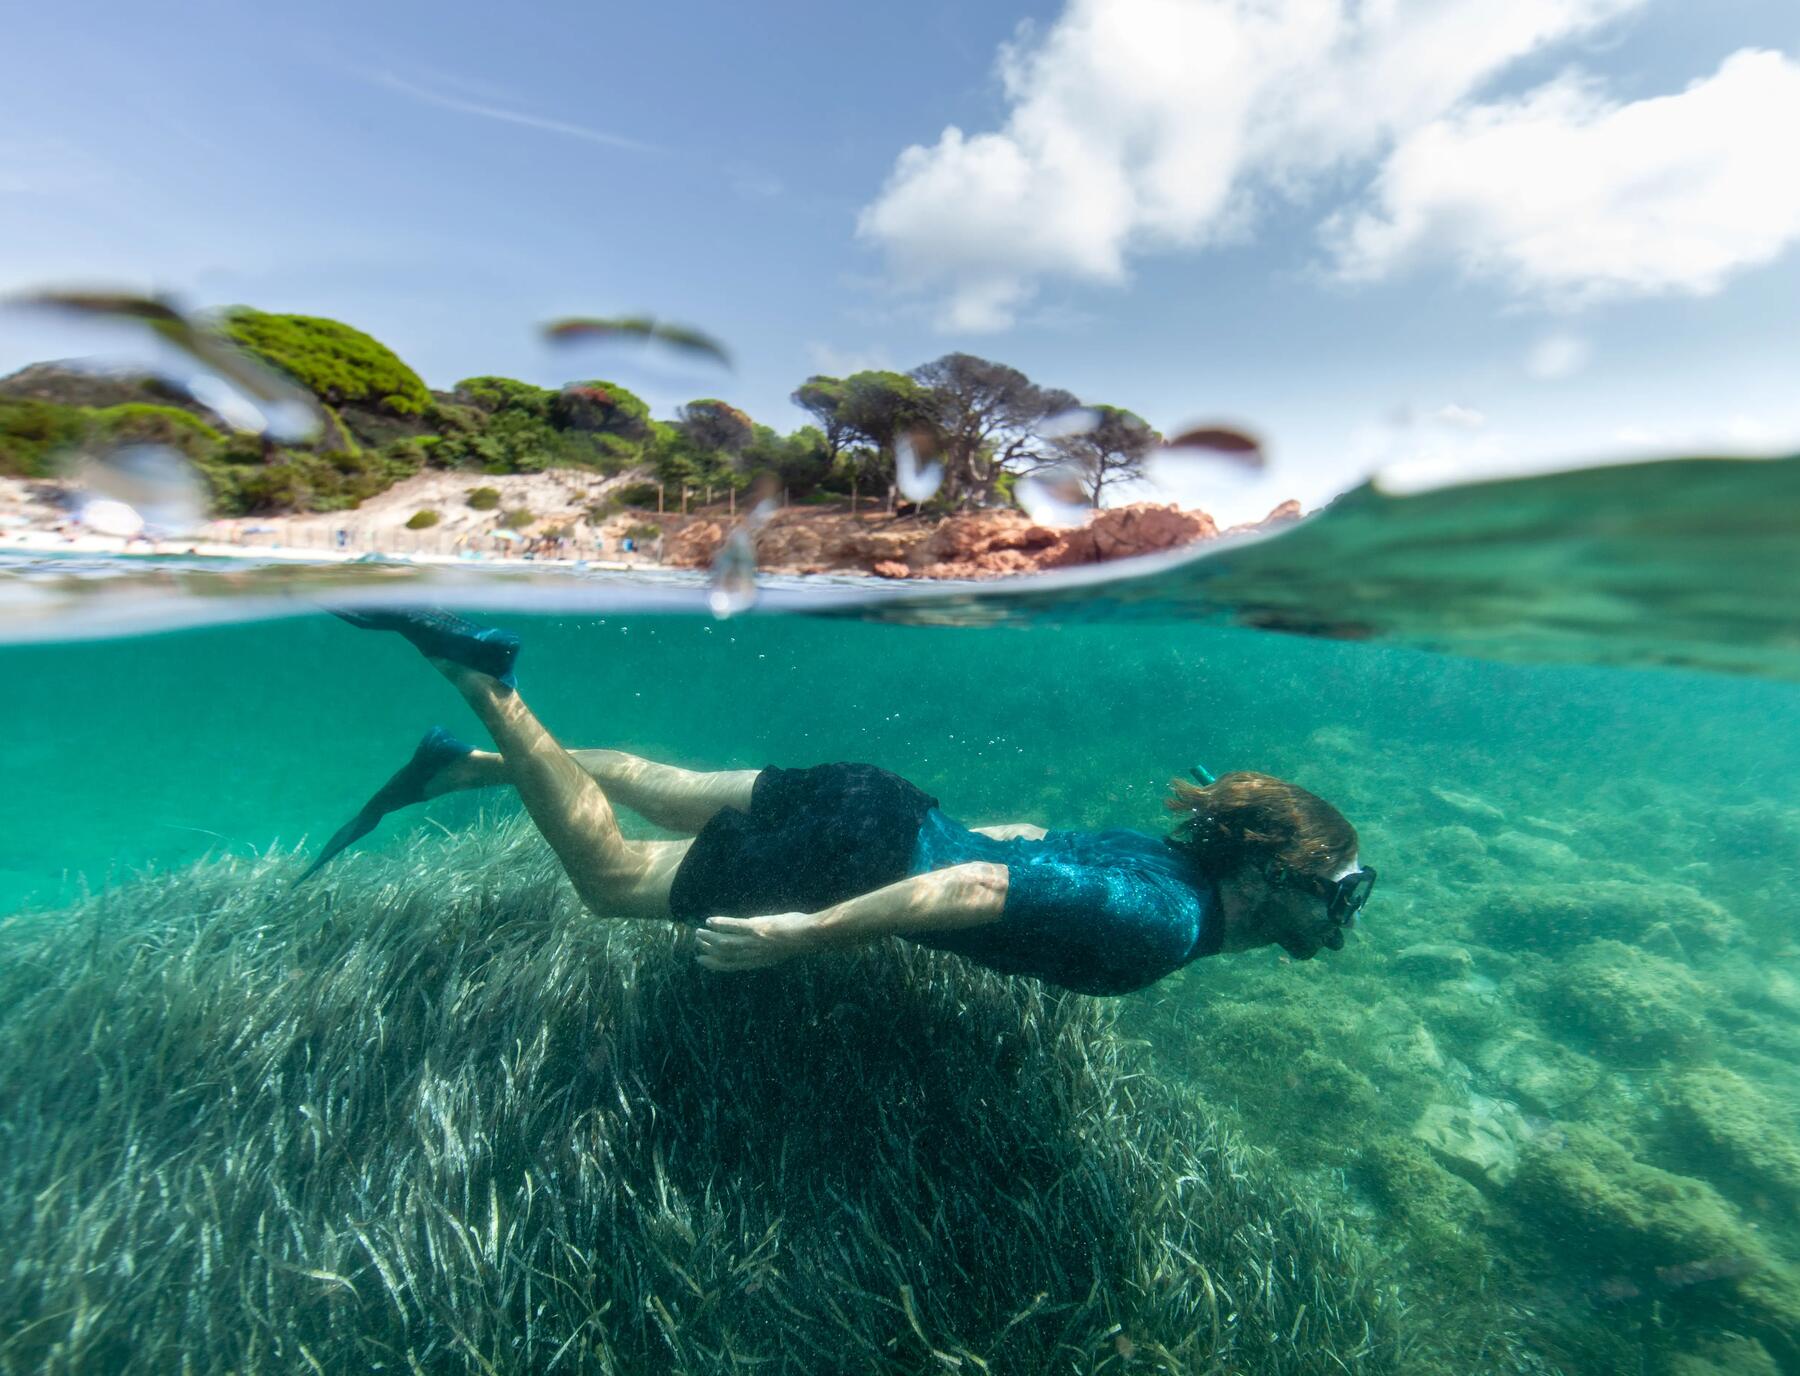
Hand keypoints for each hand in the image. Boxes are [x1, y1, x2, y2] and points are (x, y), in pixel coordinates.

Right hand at [694, 912, 819, 971]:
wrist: (811, 935)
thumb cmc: (802, 940)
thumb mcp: (782, 949)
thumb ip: (768, 947)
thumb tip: (764, 941)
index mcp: (760, 960)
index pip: (732, 965)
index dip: (715, 964)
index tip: (702, 960)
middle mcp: (754, 954)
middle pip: (725, 955)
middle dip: (709, 950)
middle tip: (697, 944)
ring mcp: (755, 941)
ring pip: (725, 942)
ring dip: (710, 938)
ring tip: (699, 933)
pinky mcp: (757, 928)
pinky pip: (733, 927)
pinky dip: (720, 924)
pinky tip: (710, 921)